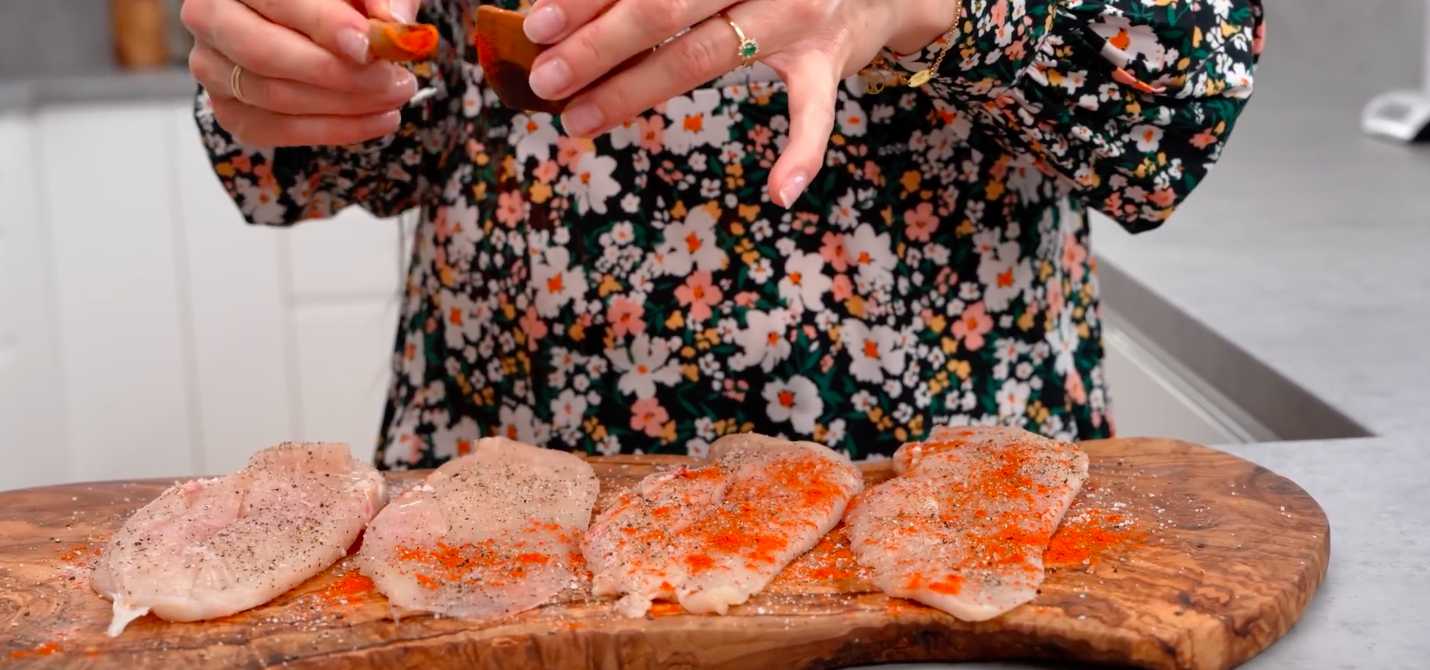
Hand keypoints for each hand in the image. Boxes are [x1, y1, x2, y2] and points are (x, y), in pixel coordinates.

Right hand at [182, 0, 422, 145]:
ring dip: (345, 104)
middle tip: (395, 81)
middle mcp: (209, 15)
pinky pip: (277, 129)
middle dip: (336, 74)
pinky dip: (334, 129)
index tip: (368, 46)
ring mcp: (211, 65)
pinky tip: (379, 120)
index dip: (322, 23)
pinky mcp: (228, 108)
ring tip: (397, 95)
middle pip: (263, 53)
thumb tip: (395, 24)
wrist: (313, 24)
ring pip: (272, 95)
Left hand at [521, 0, 955, 206]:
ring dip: (639, 91)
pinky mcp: (828, 59)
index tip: (536, 26)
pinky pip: (815, 112)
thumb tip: (567, 13)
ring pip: (708, 55)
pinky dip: (802, 152)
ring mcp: (795, 14)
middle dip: (597, 46)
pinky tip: (780, 192)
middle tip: (545, 80)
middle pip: (664, 9)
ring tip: (582, 120)